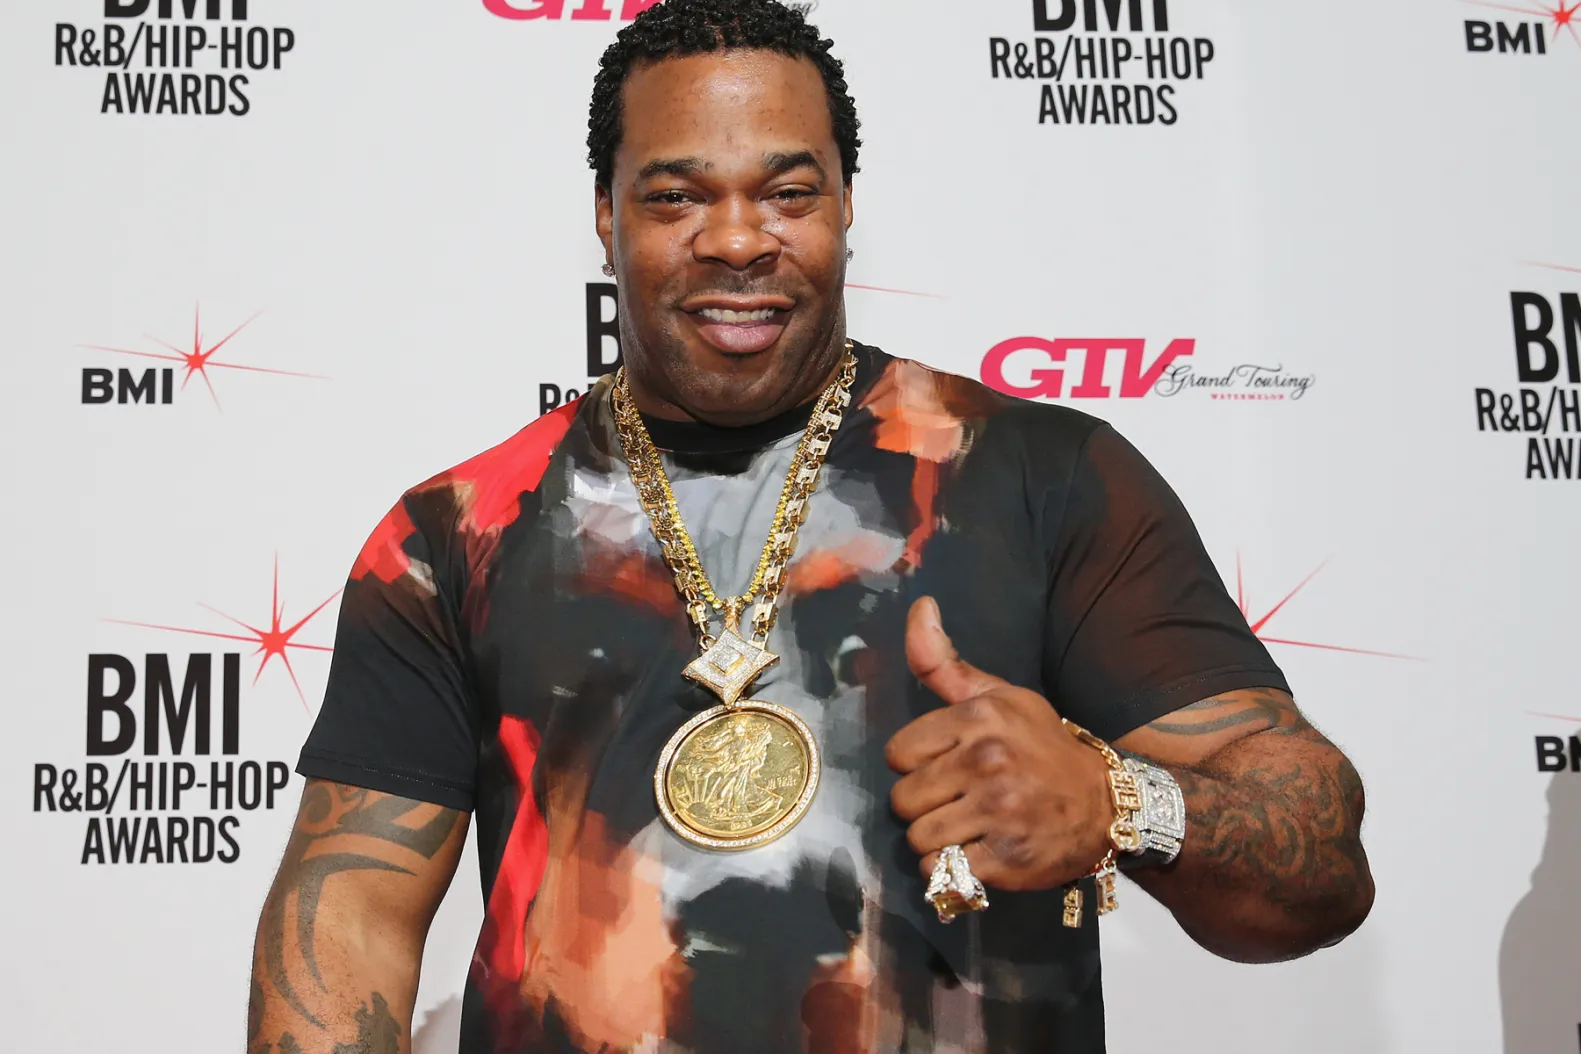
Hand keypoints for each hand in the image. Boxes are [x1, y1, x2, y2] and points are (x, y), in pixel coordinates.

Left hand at [885, 596, 1113, 891]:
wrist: (1109, 804)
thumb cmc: (1042, 747)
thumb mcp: (1001, 697)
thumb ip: (945, 663)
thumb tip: (919, 606)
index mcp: (981, 716)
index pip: (898, 753)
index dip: (916, 765)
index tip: (945, 766)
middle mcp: (988, 760)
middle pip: (903, 799)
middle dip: (925, 805)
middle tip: (959, 801)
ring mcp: (999, 810)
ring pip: (918, 837)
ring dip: (935, 840)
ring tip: (968, 827)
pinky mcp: (1006, 858)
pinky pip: (941, 871)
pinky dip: (951, 870)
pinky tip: (978, 853)